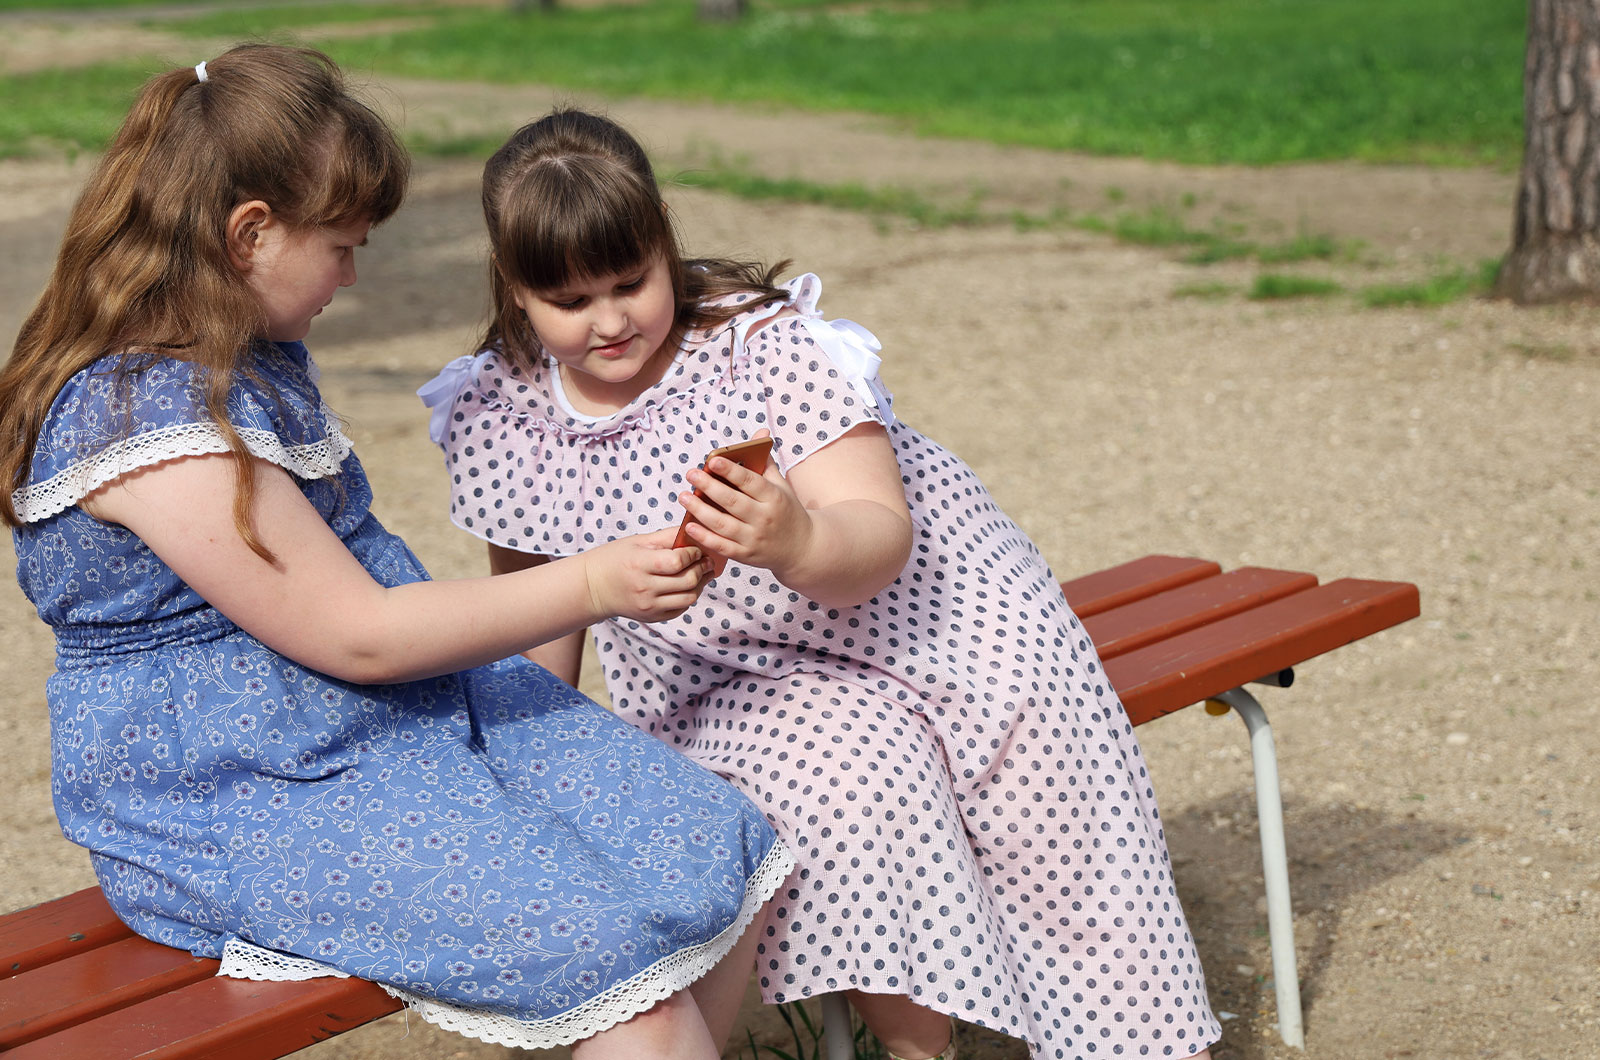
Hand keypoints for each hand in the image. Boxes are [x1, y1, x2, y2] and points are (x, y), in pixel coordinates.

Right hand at [581, 528, 712, 622]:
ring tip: (702, 573)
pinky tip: (688, 586)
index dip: (692, 554)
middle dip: (702, 569)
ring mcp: (649, 606)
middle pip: (687, 581)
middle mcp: (644, 588)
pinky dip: (688, 597)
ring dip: (700, 585)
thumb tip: (694, 528)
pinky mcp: (652, 617)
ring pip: (688, 598)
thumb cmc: (614, 559)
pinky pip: (680, 609)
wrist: (593, 587)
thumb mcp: (637, 541)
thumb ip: (666, 536)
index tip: (696, 549)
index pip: (677, 562)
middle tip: (707, 561)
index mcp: (639, 564)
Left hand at [678, 434, 813, 579]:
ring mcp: (754, 538)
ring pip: (722, 524)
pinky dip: (704, 537)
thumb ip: (766, 462)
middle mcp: (764, 518)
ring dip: (700, 510)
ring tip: (684, 496)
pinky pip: (721, 546)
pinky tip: (690, 525)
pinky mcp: (746, 555)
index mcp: (774, 497)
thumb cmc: (787, 511)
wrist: (803, 548)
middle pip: (732, 501)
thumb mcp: (782, 486)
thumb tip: (760, 433)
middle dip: (709, 486)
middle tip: (691, 473)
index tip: (712, 460)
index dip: (730, 471)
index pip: (750, 482)